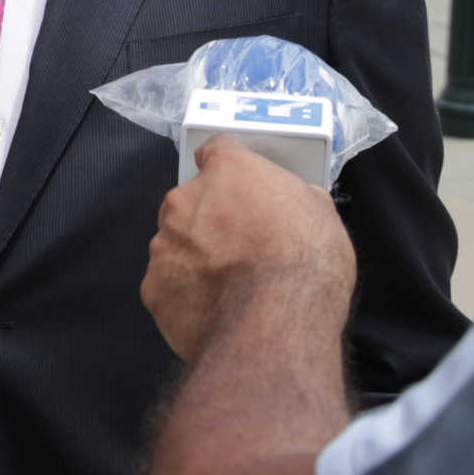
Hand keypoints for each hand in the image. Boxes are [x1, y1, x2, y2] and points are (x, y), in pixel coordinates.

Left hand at [141, 138, 354, 363]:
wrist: (273, 323)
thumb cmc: (306, 261)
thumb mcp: (321, 215)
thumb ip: (294, 198)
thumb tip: (291, 202)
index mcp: (226, 172)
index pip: (217, 151)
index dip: (228, 169)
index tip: (238, 187)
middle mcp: (183, 200)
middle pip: (190, 201)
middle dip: (209, 218)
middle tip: (239, 248)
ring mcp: (162, 244)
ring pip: (175, 244)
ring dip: (194, 257)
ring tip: (228, 287)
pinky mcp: (152, 288)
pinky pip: (168, 285)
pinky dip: (185, 294)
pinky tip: (213, 311)